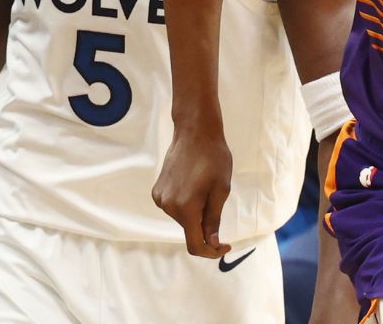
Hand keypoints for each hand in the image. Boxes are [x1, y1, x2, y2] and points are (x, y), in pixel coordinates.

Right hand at [151, 130, 232, 257]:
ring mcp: (160, 198)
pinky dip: (186, 205)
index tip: (225, 245)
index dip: (211, 251)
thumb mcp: (221, 190)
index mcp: (186, 208)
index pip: (195, 244)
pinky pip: (174, 207)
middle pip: (189, 230)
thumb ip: (213, 219)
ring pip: (182, 219)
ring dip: (196, 213)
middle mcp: (168, 206)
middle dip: (205, 226)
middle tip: (217, 200)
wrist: (195, 132)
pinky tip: (193, 185)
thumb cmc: (214, 158)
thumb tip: (211, 243)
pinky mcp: (157, 191)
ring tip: (204, 188)